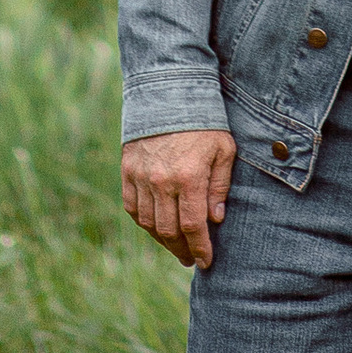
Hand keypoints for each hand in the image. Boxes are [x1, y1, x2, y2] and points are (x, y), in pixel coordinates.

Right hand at [122, 127, 236, 267]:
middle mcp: (161, 181)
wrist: (169, 90)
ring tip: (175, 245)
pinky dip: (143, 221)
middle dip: (182, 250)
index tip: (206, 262)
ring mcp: (141, 176)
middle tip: (190, 258)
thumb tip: (216, 219)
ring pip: (149, 223)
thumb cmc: (203, 120)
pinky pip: (132, 207)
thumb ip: (220, 186)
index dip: (200, 248)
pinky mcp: (128, 170)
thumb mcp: (223, 149)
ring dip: (163, 240)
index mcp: (189, 177)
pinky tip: (155, 226)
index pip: (193, 226)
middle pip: (169, 231)